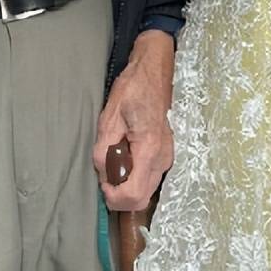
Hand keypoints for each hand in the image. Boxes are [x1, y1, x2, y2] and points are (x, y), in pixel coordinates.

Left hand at [94, 30, 173, 210]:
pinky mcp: (165, 154)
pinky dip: (135, 177)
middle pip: (142, 199)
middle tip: (105, 175)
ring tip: (114, 162)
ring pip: (146, 191)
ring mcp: (167, 157)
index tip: (103, 182)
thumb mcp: (110, 117)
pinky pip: (149, 178)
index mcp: (149, 149)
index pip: (134, 194)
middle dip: (120, 196)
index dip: (114, 196)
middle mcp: (163, 158)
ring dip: (127, 187)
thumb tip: (103, 173)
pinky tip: (125, 157)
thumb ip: (104, 150)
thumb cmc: (133, 89)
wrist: (154, 72)